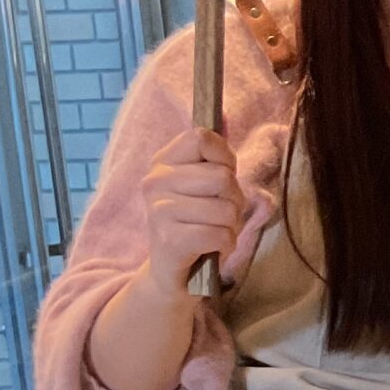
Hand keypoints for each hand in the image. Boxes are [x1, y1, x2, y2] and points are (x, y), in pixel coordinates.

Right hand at [141, 122, 245, 297]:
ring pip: (225, 208)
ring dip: (231, 226)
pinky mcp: (169, 241)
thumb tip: (225, 115)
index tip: (221, 178)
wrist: (173, 274)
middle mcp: (154, 182)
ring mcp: (158, 211)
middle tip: (220, 214)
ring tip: (214, 232)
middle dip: (234, 200)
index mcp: (162, 162)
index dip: (225, 158)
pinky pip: (219, 234)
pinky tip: (212, 248)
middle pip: (222, 177)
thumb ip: (213, 154)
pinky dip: (225, 245)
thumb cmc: (195, 224)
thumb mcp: (203, 185)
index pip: (202, 137)